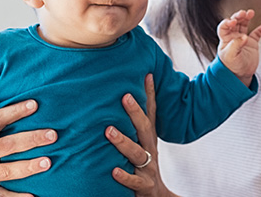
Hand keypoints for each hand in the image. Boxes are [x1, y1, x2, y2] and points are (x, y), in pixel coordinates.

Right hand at [0, 100, 55, 196]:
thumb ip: (4, 124)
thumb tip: (36, 103)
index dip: (15, 111)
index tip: (35, 104)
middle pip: (6, 145)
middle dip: (31, 139)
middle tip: (53, 135)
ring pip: (7, 170)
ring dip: (28, 166)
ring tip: (48, 162)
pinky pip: (2, 195)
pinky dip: (17, 196)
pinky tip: (33, 195)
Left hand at [107, 74, 177, 196]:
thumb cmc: (144, 167)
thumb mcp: (142, 145)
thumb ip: (134, 128)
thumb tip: (122, 101)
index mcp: (149, 140)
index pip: (151, 114)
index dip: (150, 95)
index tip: (146, 75)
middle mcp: (150, 150)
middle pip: (145, 128)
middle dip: (136, 112)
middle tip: (124, 96)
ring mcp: (147, 169)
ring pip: (137, 153)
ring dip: (123, 141)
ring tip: (109, 130)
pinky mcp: (143, 186)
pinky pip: (133, 181)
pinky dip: (124, 176)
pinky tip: (113, 170)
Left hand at [217, 9, 260, 86]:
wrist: (240, 76)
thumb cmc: (232, 67)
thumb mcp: (231, 57)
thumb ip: (236, 45)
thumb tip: (244, 36)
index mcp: (225, 40)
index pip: (224, 27)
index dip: (227, 22)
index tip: (233, 22)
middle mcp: (233, 37)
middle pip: (235, 23)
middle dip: (238, 16)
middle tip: (244, 13)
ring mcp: (243, 39)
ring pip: (244, 25)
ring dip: (247, 18)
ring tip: (251, 13)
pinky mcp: (252, 43)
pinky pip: (256, 34)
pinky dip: (260, 29)